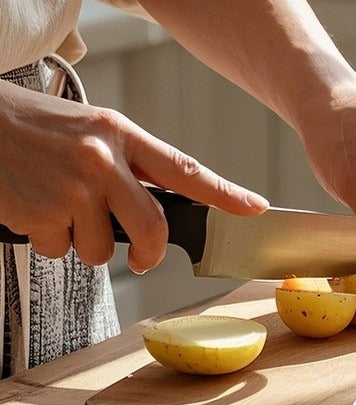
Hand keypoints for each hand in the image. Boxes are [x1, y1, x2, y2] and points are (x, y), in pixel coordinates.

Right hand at [0, 81, 267, 271]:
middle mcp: (101, 159)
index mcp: (120, 135)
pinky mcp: (43, 212)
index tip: (255, 209)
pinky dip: (48, 239)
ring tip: (58, 207)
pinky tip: (34, 208)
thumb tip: (162, 212)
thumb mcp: (91, 131)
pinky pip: (61, 250)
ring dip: (82, 242)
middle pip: (152, 230)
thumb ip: (130, 167)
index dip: (225, 194)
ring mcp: (72, 187)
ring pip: (101, 250)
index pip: (185, 169)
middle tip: (143, 258)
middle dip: (149, 254)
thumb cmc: (37, 130)